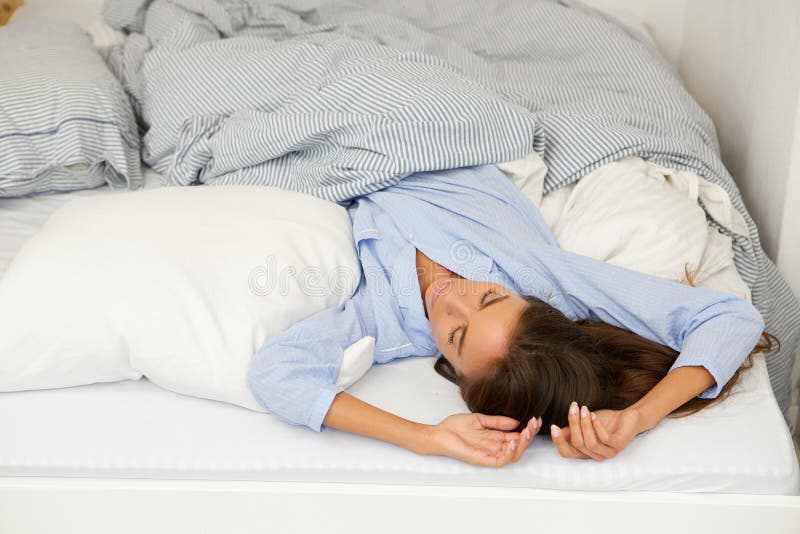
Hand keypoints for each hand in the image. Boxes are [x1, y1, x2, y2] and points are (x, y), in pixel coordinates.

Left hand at [427, 413, 541, 466]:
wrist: (438, 434)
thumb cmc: (454, 427)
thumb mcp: (479, 419)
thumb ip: (497, 421)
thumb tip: (516, 421)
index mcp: (494, 437)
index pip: (517, 435)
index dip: (528, 429)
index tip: (536, 419)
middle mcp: (494, 447)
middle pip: (518, 446)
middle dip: (529, 436)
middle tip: (534, 424)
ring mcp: (488, 454)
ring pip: (513, 455)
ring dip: (522, 444)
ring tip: (526, 432)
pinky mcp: (481, 459)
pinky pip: (500, 461)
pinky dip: (508, 452)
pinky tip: (511, 441)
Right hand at [550, 402, 645, 460]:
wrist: (629, 417)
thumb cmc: (605, 421)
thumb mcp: (584, 423)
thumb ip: (571, 429)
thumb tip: (554, 429)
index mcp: (585, 452)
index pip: (567, 454)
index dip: (558, 442)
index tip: (553, 426)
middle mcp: (596, 456)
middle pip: (577, 444)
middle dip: (573, 424)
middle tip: (573, 407)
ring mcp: (608, 452)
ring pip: (590, 443)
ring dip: (584, 423)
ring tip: (584, 409)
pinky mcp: (619, 445)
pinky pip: (604, 438)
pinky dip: (596, 425)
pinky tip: (594, 415)